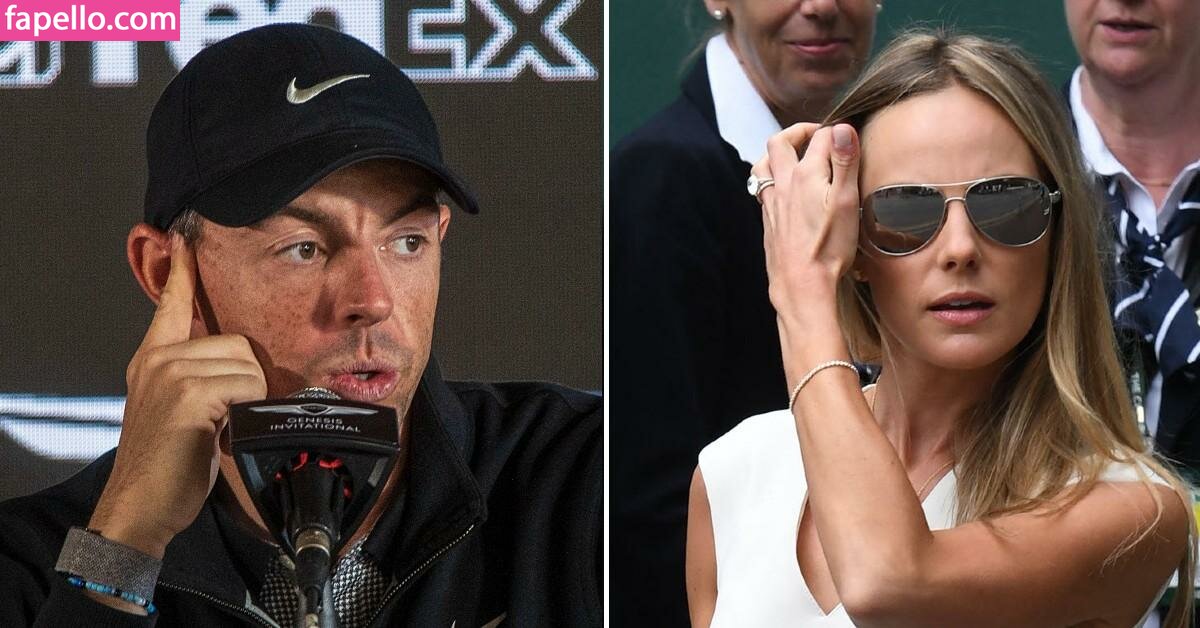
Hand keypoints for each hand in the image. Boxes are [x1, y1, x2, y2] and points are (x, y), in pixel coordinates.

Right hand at [89, 236, 266, 557]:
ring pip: (247, 367)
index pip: (171, 304)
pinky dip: (245, 413)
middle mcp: (158, 360)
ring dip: (247, 402)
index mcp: (153, 359)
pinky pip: (247, 387)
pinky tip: (219, 434)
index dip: (181, 271)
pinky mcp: (187, 394)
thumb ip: (201, 379)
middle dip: (245, 383)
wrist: (142, 507)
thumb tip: (243, 370)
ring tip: (219, 428)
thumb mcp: (181, 412)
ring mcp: (171, 374)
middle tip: (222, 419)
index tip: (184, 237)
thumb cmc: (169, 465)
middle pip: (237, 343)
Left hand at [753, 123, 861, 312]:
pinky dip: (772, 179)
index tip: (849, 135)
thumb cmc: (827, 247)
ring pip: (763, 165)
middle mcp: (783, 184)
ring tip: (793, 155)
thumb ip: (845, 162)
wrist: (801, 284)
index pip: (821, 137)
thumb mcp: (846, 201)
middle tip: (817, 134)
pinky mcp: (768, 221)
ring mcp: (772, 203)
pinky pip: (762, 189)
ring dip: (776, 153)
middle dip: (799, 131)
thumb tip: (843, 127)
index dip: (837, 131)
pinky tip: (784, 190)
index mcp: (805, 174)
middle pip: (780, 142)